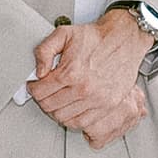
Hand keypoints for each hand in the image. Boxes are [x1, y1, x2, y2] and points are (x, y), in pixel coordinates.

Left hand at [32, 8, 151, 143]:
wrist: (124, 39)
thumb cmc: (96, 38)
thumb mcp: (63, 34)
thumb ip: (44, 51)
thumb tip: (38, 72)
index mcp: (71, 72)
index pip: (40, 92)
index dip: (33, 89)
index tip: (35, 86)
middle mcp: (84, 89)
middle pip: (50, 107)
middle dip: (43, 100)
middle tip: (45, 93)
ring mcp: (98, 99)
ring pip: (65, 118)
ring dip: (57, 111)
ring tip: (57, 101)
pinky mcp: (109, 105)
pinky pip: (83, 123)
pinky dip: (73, 118)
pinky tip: (72, 108)